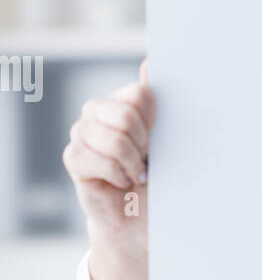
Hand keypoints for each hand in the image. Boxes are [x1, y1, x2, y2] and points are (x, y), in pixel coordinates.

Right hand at [62, 58, 154, 279]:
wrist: (142, 218)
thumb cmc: (159, 177)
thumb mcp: (168, 139)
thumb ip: (158, 102)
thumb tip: (151, 61)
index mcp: (124, 102)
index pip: (139, 94)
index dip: (152, 121)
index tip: (158, 140)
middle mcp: (99, 113)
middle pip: (124, 113)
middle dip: (143, 143)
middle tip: (147, 161)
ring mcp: (83, 134)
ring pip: (112, 137)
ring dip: (131, 162)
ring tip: (137, 173)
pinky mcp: (74, 158)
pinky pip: (96, 159)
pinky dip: (117, 175)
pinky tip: (123, 183)